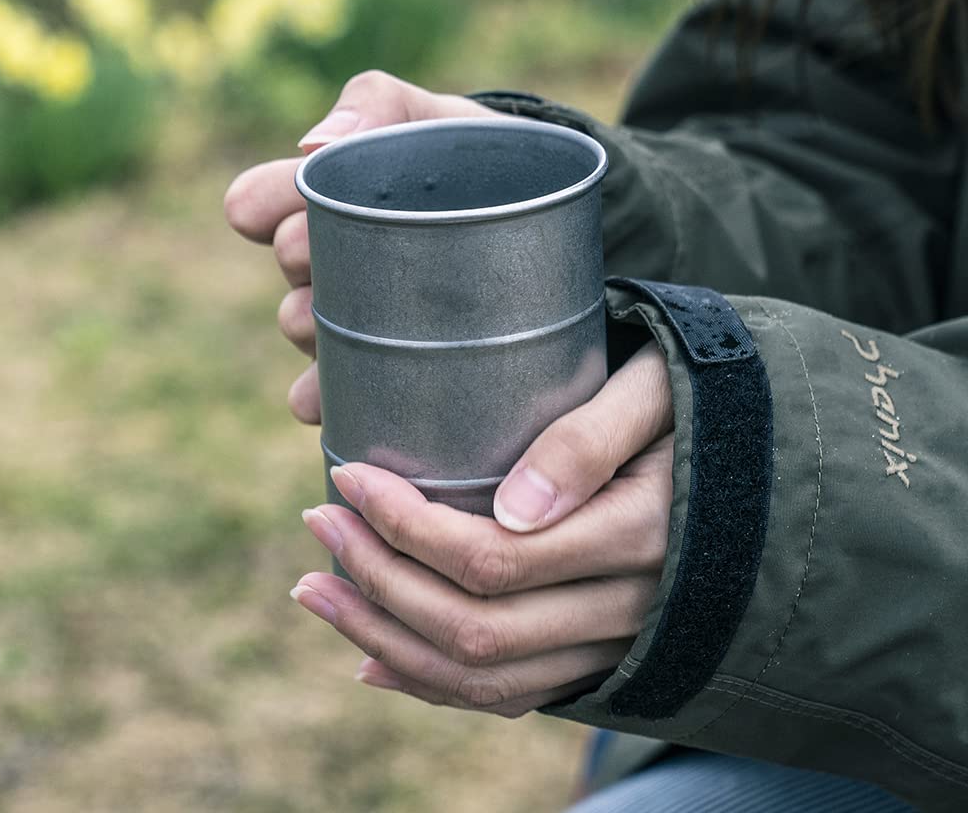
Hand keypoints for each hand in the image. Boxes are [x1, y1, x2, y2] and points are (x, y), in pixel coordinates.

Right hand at [223, 70, 495, 423]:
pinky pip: (337, 390)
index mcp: (330, 196)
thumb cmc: (476, 158)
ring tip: (334, 327)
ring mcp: (358, 315)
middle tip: (326, 255)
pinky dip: (323, 396)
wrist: (542, 215)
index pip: (262, 200)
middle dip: (302, 262)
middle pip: (290, 269)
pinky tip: (323, 403)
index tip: (286, 209)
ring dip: (309, 330)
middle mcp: (334, 256)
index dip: (264, 204)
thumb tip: (314, 144)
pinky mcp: (387, 366)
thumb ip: (377, 106)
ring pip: (305, 329)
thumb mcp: (433, 119)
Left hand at [292, 345, 674, 716]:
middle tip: (316, 522)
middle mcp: (626, 609)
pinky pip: (512, 695)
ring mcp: (616, 645)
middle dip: (377, 578)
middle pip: (472, 626)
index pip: (488, 557)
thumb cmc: (702, 406)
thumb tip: (510, 508)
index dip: (402, 524)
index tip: (347, 474)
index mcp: (637, 536)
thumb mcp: (657, 391)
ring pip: (482, 675)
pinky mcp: (605, 658)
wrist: (772, 467)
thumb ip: (590, 440)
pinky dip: (432, 683)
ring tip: (315, 590)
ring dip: (385, 638)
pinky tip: (373, 659)